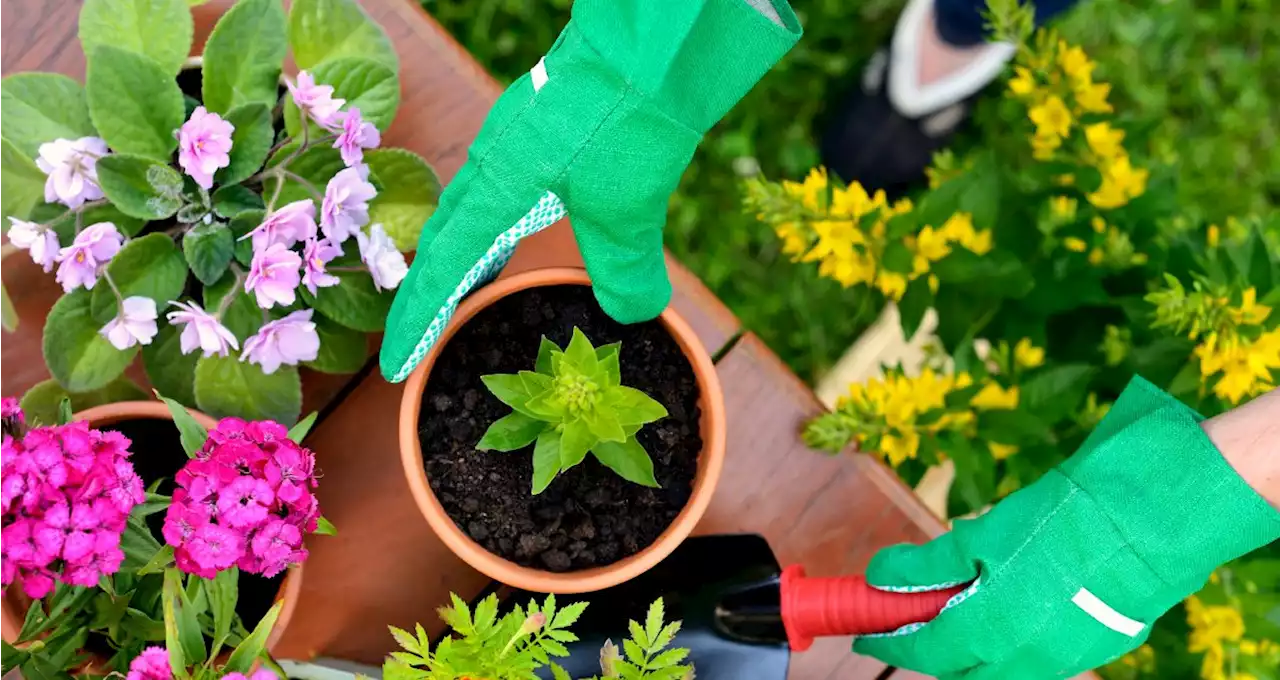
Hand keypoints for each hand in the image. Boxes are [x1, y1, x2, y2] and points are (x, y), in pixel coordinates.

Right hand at [379, 0, 800, 382]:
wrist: (646, 48)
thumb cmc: (625, 125)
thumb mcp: (628, 213)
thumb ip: (626, 272)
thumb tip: (635, 315)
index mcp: (495, 192)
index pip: (442, 272)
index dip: (418, 323)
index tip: (394, 367)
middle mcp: (491, 164)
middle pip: (444, 237)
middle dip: (429, 289)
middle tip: (418, 332)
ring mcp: (512, 137)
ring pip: (471, 206)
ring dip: (463, 251)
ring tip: (466, 287)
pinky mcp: (538, 122)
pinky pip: (498, 182)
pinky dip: (496, 216)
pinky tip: (522, 219)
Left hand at [854, 377, 1279, 678]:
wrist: (1152, 522)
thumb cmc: (1061, 521)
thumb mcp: (980, 535)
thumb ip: (926, 566)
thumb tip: (880, 576)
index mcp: (988, 633)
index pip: (922, 652)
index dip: (890, 641)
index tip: (868, 632)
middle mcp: (1022, 660)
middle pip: (960, 668)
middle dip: (931, 647)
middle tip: (911, 617)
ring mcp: (1062, 659)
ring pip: (999, 667)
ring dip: (973, 645)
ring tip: (962, 604)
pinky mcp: (1093, 648)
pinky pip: (1037, 656)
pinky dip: (1011, 639)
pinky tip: (1011, 603)